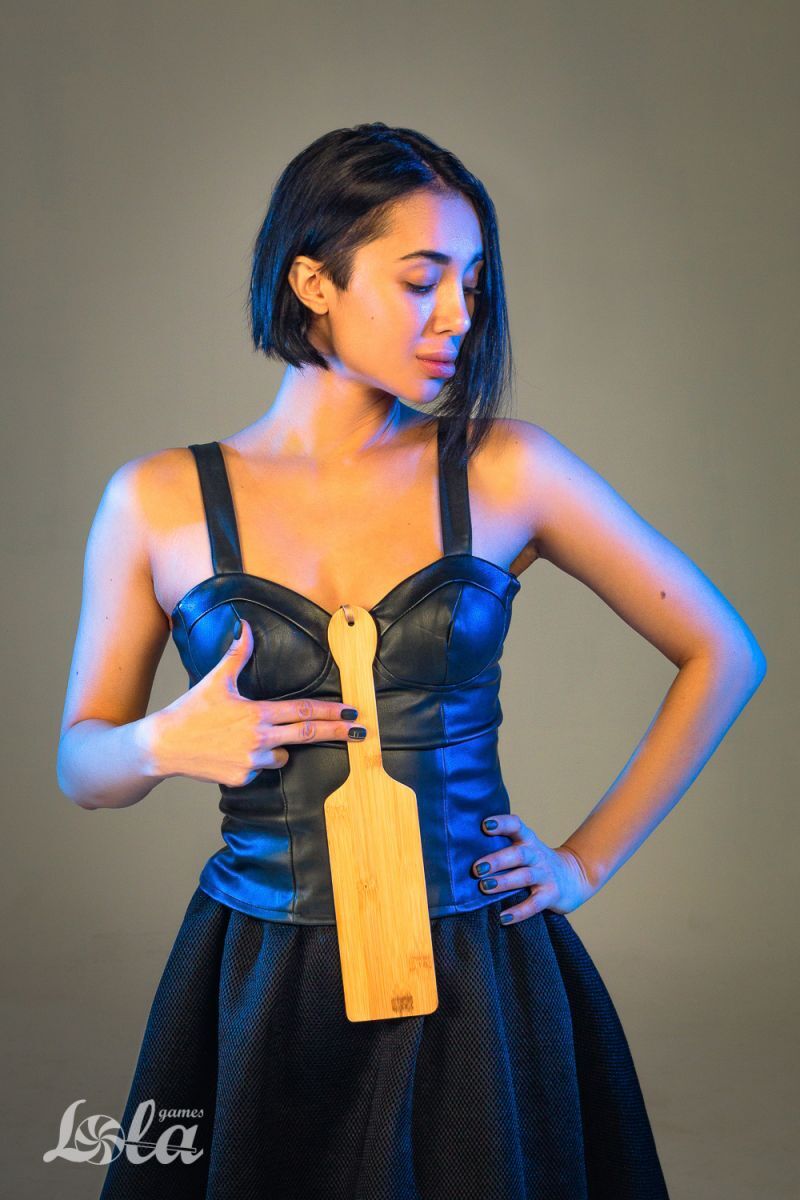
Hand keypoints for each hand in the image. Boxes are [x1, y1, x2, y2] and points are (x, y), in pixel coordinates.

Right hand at [146, 618, 365, 785]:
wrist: (164, 746)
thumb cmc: (190, 711)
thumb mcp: (216, 680)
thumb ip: (238, 654)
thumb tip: (246, 627)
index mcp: (257, 713)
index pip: (304, 711)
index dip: (331, 712)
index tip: (352, 713)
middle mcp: (260, 739)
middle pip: (307, 734)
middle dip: (337, 732)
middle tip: (361, 732)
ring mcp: (251, 762)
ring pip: (281, 755)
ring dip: (279, 748)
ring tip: (250, 739)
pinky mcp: (242, 779)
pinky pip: (260, 770)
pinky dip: (255, 763)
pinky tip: (232, 753)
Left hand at [472, 812, 596, 923]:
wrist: (575, 876)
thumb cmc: (537, 862)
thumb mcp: (525, 848)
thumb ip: (503, 846)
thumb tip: (463, 849)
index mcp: (528, 840)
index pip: (516, 826)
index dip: (501, 824)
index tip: (484, 825)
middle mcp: (536, 855)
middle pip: (518, 854)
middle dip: (497, 860)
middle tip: (476, 868)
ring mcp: (545, 875)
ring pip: (524, 876)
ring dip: (504, 882)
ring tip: (484, 887)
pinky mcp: (551, 895)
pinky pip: (534, 904)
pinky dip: (519, 912)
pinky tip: (503, 918)